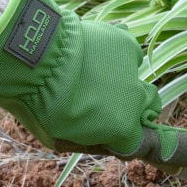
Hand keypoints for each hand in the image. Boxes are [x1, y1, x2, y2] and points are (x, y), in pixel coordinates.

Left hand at [0, 0, 186, 168]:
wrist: (35, 58)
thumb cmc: (40, 104)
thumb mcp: (60, 137)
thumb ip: (87, 139)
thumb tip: (98, 137)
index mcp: (123, 130)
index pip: (140, 141)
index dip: (126, 137)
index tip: (116, 134)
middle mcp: (136, 103)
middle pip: (151, 107)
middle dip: (138, 108)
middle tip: (113, 103)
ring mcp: (133, 73)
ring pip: (137, 78)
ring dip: (122, 81)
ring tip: (95, 75)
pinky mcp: (126, 46)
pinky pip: (128, 54)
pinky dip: (116, 56)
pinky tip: (94, 54)